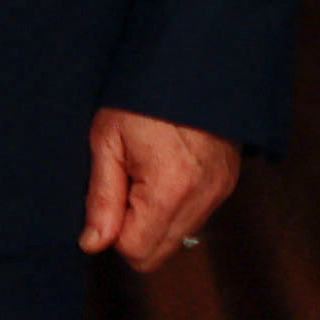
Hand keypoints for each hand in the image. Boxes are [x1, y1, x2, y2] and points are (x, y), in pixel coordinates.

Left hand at [81, 108, 240, 267]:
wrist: (190, 64)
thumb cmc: (142, 97)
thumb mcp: (108, 140)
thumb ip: (101, 197)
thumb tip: (93, 243)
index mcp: (169, 189)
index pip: (136, 251)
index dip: (113, 231)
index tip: (111, 196)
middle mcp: (201, 199)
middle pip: (158, 255)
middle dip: (134, 232)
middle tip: (125, 185)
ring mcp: (219, 194)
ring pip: (177, 239)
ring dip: (155, 220)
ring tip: (146, 173)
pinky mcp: (227, 186)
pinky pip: (195, 218)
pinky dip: (175, 207)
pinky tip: (165, 172)